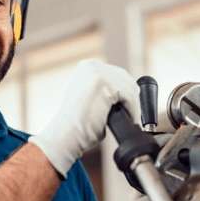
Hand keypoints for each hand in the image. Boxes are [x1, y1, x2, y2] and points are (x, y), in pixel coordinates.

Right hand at [29, 59, 139, 177]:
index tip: (129, 106)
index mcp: (88, 67)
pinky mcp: (104, 84)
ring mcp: (97, 73)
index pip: (118, 74)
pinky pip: (130, 96)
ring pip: (130, 88)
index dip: (127, 91)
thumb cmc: (77, 123)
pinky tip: (130, 119)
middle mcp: (92, 66)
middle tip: (132, 114)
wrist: (65, 134)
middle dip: (131, 98)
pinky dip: (134, 110)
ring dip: (134, 105)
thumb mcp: (90, 97)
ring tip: (130, 118)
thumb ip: (104, 90)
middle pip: (126, 79)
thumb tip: (126, 93)